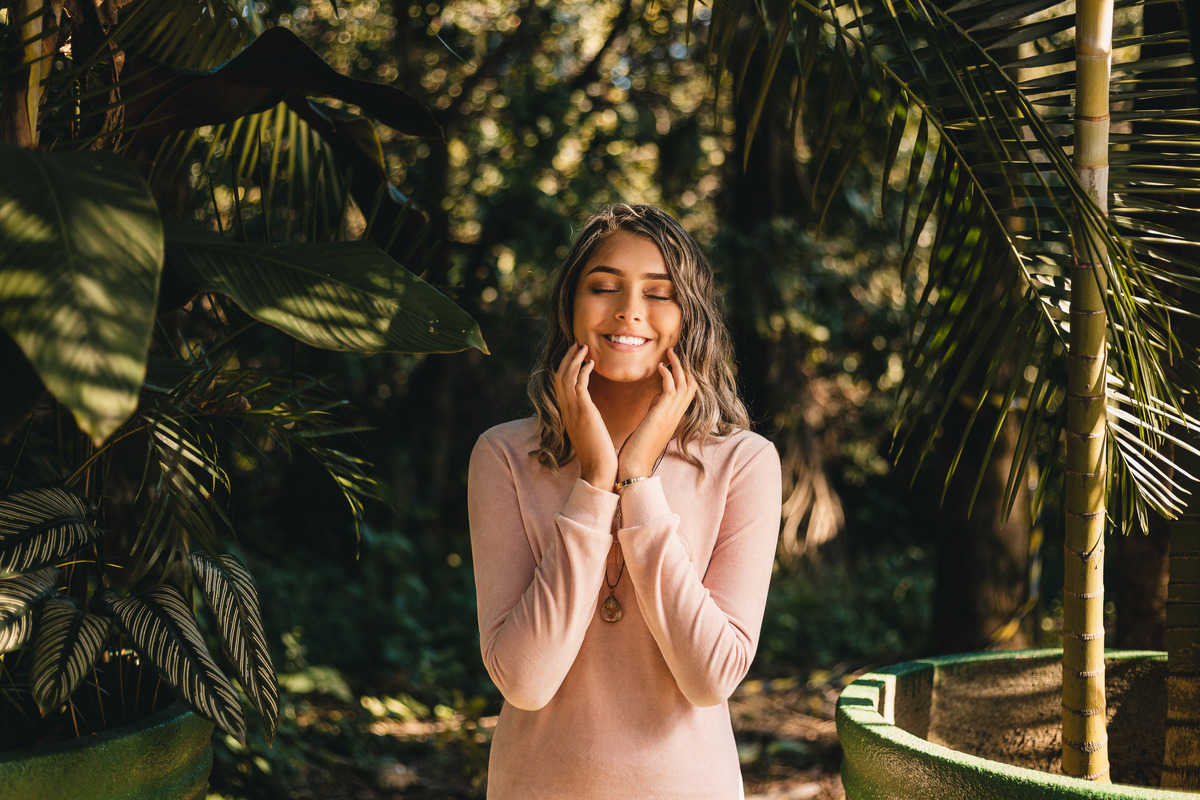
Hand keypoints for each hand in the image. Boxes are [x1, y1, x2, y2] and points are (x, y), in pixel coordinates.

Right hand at [553, 343, 617, 489]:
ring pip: (566, 377)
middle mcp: (566, 410)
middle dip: (567, 358)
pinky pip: (579, 386)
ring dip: (574, 360)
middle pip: (559, 376)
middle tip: (577, 344)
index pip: (559, 384)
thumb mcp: (587, 431)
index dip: (565, 367)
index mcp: (566, 414)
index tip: (574, 354)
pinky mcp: (584, 413)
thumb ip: (585, 418)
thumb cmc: (598, 453)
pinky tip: (591, 364)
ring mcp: (573, 411)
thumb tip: (589, 411)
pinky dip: (583, 371)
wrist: (599, 469)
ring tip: (583, 347)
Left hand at [618, 347, 697, 481]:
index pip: (687, 391)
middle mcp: (676, 415)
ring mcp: (671, 415)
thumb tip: (658, 395)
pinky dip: (668, 375)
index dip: (684, 374)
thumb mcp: (650, 424)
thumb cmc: (638, 448)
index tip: (674, 360)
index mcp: (674, 417)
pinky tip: (660, 366)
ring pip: (685, 384)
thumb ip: (657, 408)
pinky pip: (671, 389)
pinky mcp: (662, 415)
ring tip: (670, 352)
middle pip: (691, 384)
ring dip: (678, 366)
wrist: (635, 467)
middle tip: (675, 351)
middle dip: (685, 366)